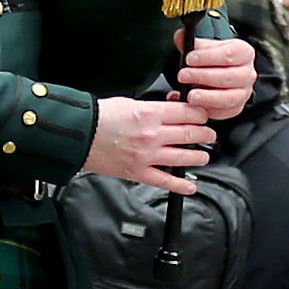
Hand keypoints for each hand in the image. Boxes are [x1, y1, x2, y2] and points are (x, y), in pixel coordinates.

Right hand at [85, 91, 212, 189]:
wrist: (79, 134)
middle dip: (206, 134)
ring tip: (203, 155)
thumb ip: (155, 107)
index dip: (202, 115)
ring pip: (184, 158)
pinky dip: (182, 186)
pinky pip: (165, 181)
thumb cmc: (101, 117)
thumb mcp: (131, 102)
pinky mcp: (138, 172)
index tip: (203, 116)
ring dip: (199, 156)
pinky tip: (191, 186)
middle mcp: (152, 135)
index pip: (189, 113)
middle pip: (192, 134)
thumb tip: (174, 108)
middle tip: (210, 135)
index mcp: (150, 114)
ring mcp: (146, 156)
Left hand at [176, 31, 257, 124]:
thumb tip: (180, 36)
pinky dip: (208, 110)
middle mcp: (247, 73)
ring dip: (207, 97)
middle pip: (228, 76)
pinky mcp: (236, 108)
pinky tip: (194, 106)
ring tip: (190, 95)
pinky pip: (224, 112)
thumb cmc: (215, 60)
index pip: (229, 54)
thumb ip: (192, 43)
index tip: (189, 58)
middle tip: (184, 75)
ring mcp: (244, 92)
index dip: (208, 57)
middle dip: (203, 76)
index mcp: (243, 53)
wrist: (221, 73)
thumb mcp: (205, 48)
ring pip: (229, 97)